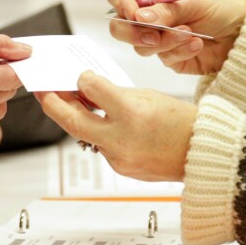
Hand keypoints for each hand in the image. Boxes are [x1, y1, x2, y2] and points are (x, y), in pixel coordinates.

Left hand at [39, 74, 196, 181]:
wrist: (202, 153)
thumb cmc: (181, 121)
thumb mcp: (148, 96)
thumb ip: (116, 93)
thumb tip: (89, 89)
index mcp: (132, 113)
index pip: (93, 89)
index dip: (82, 80)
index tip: (79, 75)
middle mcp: (122, 138)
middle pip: (73, 121)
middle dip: (54, 105)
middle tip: (43, 92)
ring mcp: (119, 158)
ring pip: (86, 136)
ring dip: (75, 119)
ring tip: (69, 104)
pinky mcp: (120, 169)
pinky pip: (101, 148)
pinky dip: (97, 133)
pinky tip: (98, 123)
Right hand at [106, 0, 245, 75]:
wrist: (243, 34)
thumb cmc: (222, 8)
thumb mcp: (196, 1)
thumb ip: (167, 10)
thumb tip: (139, 17)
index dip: (120, 2)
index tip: (132, 14)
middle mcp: (152, 13)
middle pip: (119, 26)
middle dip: (134, 33)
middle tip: (155, 36)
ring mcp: (158, 37)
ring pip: (141, 47)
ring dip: (166, 42)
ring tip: (190, 34)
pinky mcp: (169, 56)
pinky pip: (163, 59)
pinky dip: (181, 51)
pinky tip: (197, 44)